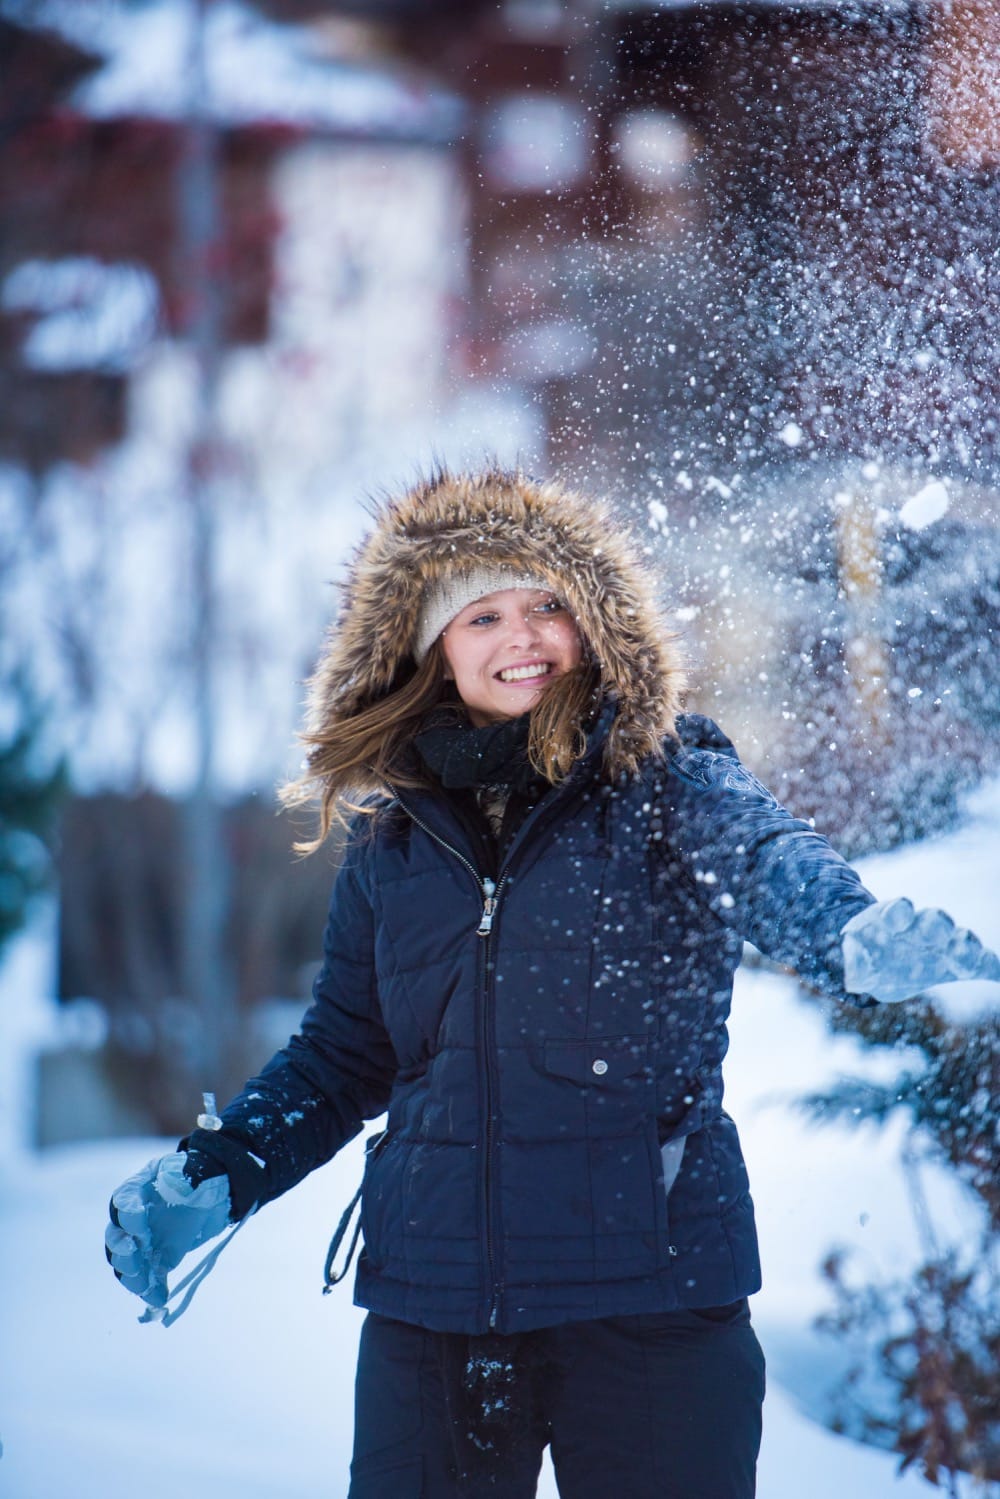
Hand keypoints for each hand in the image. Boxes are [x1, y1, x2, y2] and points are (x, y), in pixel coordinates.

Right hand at [105, 1153, 231, 1309]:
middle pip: (115, 1238)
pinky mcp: (158, 1258)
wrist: (215, 1192)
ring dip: (133, 1276)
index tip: (140, 1225)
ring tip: (145, 1286)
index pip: (122, 1203)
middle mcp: (133, 1219)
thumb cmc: (198, 1175)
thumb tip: (179, 1187)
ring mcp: (144, 1241)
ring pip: (126, 1263)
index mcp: (138, 1191)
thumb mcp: (191, 1170)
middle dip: (122, 1250)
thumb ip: (182, 1179)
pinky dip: (152, 1290)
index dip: (128, 1216)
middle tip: (135, 1254)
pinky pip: (149, 1277)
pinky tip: (160, 1299)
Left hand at [842, 898, 999, 1003]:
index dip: (898, 912)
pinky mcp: (961, 963)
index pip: (898, 910)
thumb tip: (852, 979)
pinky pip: (982, 963)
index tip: (899, 914)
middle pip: (934, 920)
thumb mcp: (857, 962)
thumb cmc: (870, 956)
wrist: (883, 963)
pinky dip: (993, 967)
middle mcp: (921, 928)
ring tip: (970, 956)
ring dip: (965, 946)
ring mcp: (944, 944)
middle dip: (938, 925)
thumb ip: (855, 966)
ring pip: (959, 938)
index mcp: (893, 922)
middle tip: (942, 934)